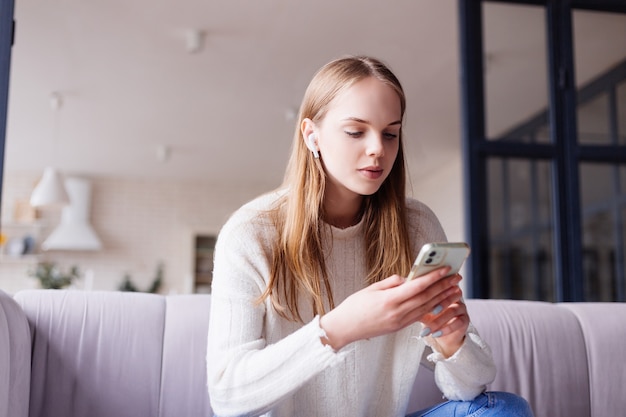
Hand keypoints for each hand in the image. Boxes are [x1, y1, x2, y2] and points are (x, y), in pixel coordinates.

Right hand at [319, 267, 461, 349]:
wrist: (344, 329)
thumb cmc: (354, 307)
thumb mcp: (371, 289)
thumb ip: (391, 282)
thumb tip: (407, 278)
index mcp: (389, 300)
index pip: (417, 287)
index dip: (433, 277)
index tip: (446, 268)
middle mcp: (397, 312)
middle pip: (426, 298)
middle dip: (444, 286)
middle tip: (457, 277)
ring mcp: (400, 322)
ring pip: (426, 308)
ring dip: (443, 298)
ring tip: (455, 289)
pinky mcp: (399, 327)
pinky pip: (420, 316)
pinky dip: (432, 308)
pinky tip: (441, 302)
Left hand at [419, 285, 468, 357]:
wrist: (440, 334)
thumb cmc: (429, 317)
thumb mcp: (421, 309)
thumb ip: (417, 301)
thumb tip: (407, 295)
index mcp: (444, 288)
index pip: (440, 286)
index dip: (431, 290)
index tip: (420, 296)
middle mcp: (455, 295)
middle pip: (448, 296)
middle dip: (436, 304)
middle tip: (425, 312)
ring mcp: (461, 307)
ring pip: (452, 311)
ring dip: (439, 320)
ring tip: (428, 328)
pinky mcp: (465, 320)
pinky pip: (458, 323)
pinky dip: (446, 329)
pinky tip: (436, 334)